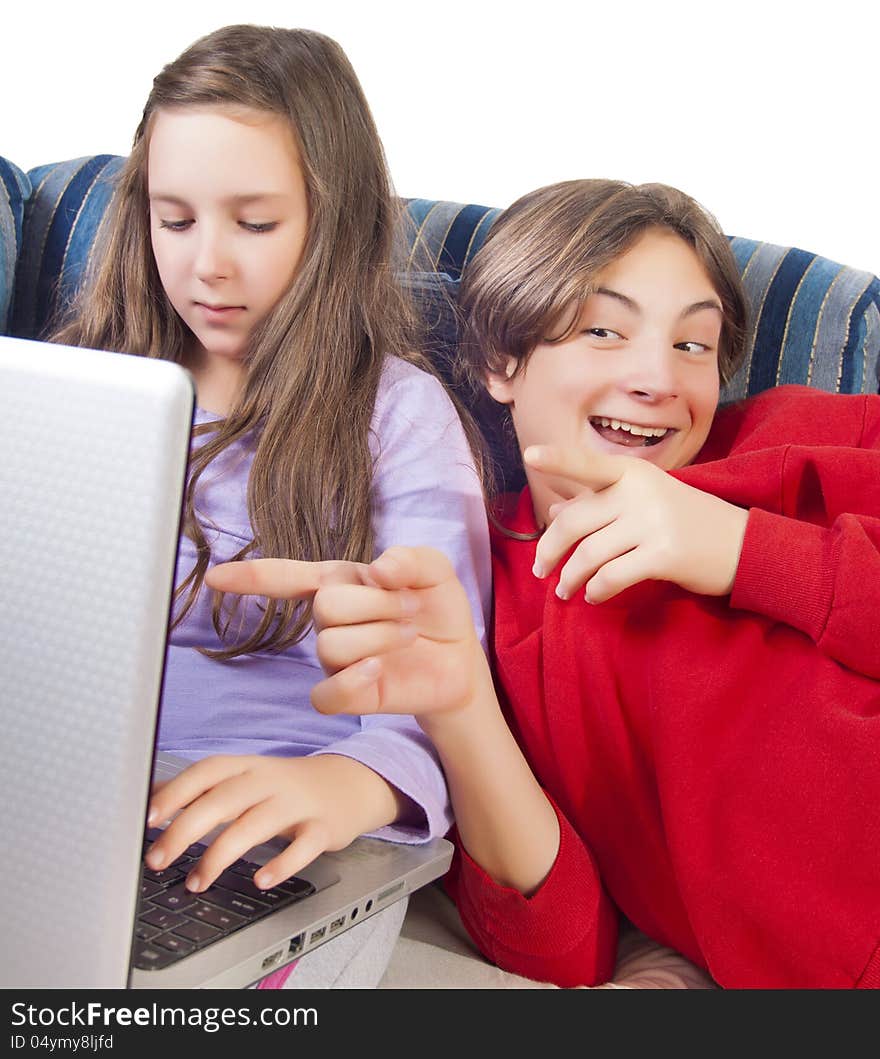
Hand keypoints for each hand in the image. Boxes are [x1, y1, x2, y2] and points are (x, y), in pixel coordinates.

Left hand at [145, 753, 402, 891]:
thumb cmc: (286, 786)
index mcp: (248, 767)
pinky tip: (261, 879)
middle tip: (157, 858)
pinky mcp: (322, 828)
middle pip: (224, 800)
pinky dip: (281, 863)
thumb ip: (203, 787)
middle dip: (186, 829)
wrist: (349, 784)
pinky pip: (302, 846)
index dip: (176, 792)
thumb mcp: (246, 777)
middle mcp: (270, 781)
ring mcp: (298, 804)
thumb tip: (150, 796)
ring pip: (255, 825)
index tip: (148, 818)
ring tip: (196, 882)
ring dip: (220, 855)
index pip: (207, 772)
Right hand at [207, 547, 484, 722]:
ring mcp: (334, 659)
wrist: (460, 657)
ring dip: (382, 637)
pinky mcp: (346, 695)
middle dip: (377, 605)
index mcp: (340, 581)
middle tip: (410, 609)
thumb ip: (410, 558)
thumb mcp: (434, 570)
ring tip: (409, 635)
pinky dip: (354, 680)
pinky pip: (326, 695)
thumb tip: (377, 570)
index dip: (250, 576)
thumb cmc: (436, 608)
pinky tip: (379, 669)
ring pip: (331, 646)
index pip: (285, 577)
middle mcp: (328, 619)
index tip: (215, 577)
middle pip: (324, 606)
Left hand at [525, 444, 748, 601]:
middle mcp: (641, 492)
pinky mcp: (663, 555)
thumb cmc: (687, 522)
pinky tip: (594, 596)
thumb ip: (601, 504)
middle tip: (540, 570)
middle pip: (574, 523)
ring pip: (588, 555)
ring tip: (565, 591)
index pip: (588, 465)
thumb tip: (554, 511)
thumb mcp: (645, 502)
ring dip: (570, 578)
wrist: (744, 546)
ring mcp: (652, 522)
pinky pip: (611, 577)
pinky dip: (596, 591)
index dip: (557, 460)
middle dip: (549, 551)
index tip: (529, 456)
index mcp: (634, 473)